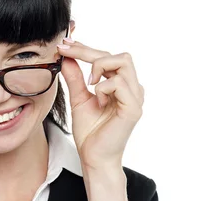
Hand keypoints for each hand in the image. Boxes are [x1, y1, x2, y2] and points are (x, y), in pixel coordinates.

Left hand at [56, 27, 144, 172]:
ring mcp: (135, 96)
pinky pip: (118, 82)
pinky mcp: (133, 107)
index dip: (85, 48)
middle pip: (116, 54)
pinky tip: (98, 101)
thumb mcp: (79, 98)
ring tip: (89, 85)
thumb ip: (75, 78)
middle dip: (88, 51)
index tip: (64, 44)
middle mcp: (132, 88)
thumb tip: (66, 57)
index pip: (107, 57)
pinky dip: (102, 88)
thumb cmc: (90, 131)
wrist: (94, 157)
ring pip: (122, 61)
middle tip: (66, 52)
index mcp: (121, 85)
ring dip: (98, 67)